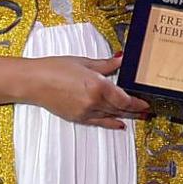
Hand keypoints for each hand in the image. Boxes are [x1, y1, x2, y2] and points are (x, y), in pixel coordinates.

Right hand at [27, 54, 150, 129]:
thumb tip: (121, 60)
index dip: (138, 102)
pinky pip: (99, 122)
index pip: (124, 98)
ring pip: (112, 115)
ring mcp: (86, 112)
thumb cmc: (55, 68)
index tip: (146, 102)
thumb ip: (106, 64)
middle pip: (121, 109)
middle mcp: (94, 102)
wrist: (34, 82)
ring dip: (126, 116)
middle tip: (147, 111)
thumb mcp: (84, 62)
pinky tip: (119, 124)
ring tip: (139, 117)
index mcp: (98, 85)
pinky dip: (111, 123)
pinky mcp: (78, 118)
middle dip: (136, 110)